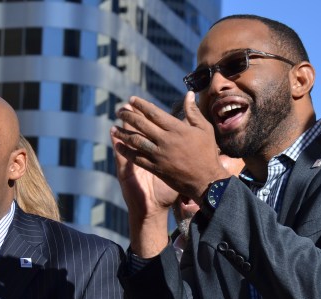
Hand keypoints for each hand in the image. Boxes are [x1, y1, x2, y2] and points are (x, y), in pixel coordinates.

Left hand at [110, 93, 229, 200]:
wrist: (206, 180)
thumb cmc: (207, 153)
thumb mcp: (204, 129)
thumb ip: (193, 112)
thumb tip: (189, 94)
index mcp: (177, 129)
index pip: (154, 113)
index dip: (141, 105)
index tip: (131, 100)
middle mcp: (165, 140)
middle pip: (141, 125)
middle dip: (128, 116)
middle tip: (119, 111)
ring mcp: (159, 155)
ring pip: (136, 141)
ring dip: (122, 134)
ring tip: (112, 128)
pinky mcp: (155, 168)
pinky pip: (136, 158)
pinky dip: (126, 152)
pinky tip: (118, 146)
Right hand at [113, 109, 178, 218]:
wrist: (154, 210)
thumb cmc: (167, 190)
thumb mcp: (175, 168)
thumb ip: (180, 152)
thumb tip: (186, 139)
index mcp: (155, 152)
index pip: (149, 130)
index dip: (146, 117)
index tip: (143, 104)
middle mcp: (142, 155)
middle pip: (136, 132)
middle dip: (131, 119)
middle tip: (127, 105)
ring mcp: (132, 164)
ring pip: (127, 143)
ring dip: (122, 130)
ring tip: (119, 115)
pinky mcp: (126, 173)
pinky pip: (122, 158)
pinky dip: (118, 148)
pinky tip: (114, 138)